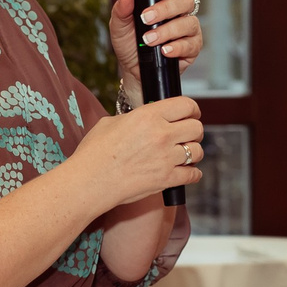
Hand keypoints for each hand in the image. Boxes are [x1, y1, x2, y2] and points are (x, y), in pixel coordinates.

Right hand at [73, 96, 202, 208]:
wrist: (88, 181)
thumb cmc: (94, 152)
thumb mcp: (111, 122)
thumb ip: (135, 118)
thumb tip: (146, 119)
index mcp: (148, 116)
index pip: (186, 105)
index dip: (192, 109)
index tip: (191, 114)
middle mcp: (161, 134)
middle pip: (197, 128)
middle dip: (194, 130)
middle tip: (187, 135)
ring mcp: (166, 158)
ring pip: (197, 151)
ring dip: (193, 152)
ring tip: (184, 154)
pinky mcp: (166, 179)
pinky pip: (193, 174)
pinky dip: (192, 173)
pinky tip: (186, 172)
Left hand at [110, 0, 204, 96]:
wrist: (134, 70)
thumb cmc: (130, 43)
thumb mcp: (120, 26)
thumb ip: (121, 9)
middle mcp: (181, 11)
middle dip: (166, 8)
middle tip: (146, 18)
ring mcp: (189, 29)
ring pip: (189, 22)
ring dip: (167, 30)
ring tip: (149, 39)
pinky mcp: (192, 47)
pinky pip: (191, 44)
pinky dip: (177, 47)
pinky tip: (164, 50)